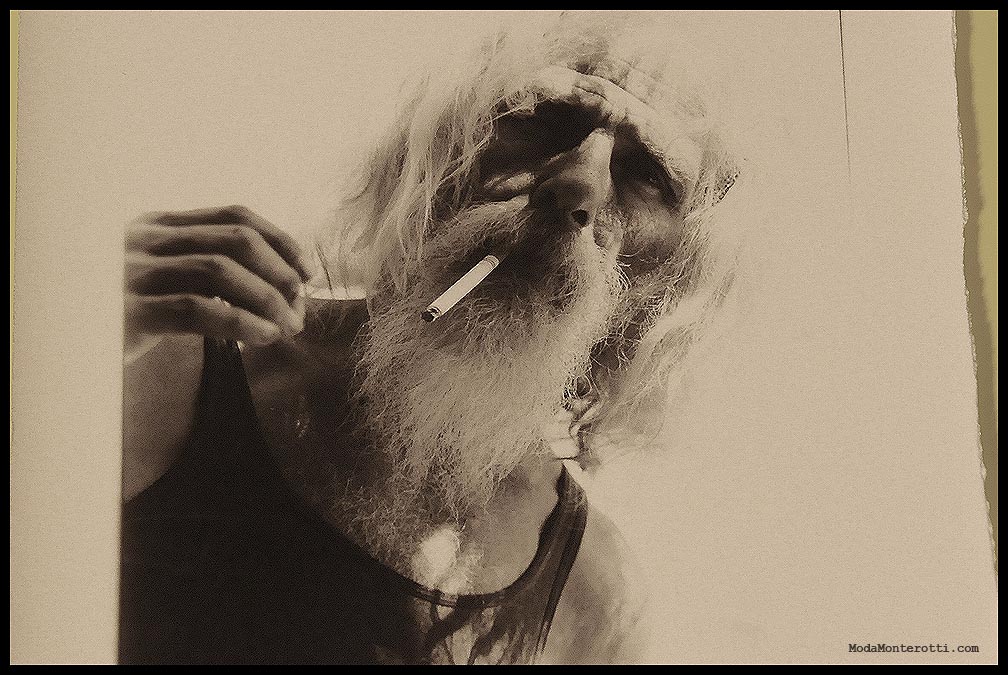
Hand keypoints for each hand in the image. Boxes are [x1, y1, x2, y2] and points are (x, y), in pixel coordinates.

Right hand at [125, 205, 311, 360]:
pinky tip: (262, 338)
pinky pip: (197, 309)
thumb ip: (209, 273)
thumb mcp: (164, 280)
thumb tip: (285, 289)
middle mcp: (146, 240)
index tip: (306, 271)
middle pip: (236, 240)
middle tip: (300, 306)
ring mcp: (135, 273)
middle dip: (279, 272)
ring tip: (288, 326)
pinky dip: (241, 322)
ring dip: (267, 299)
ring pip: (221, 271)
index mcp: (158, 225)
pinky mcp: (129, 311)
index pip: (234, 215)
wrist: (66, 344)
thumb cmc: (125, 313)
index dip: (279, 240)